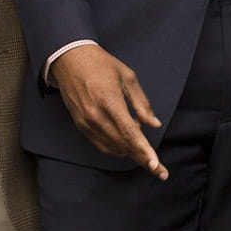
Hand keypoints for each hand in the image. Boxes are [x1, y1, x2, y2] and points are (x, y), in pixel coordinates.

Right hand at [51, 42, 166, 177]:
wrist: (70, 60)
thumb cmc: (101, 65)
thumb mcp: (128, 77)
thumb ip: (142, 104)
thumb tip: (154, 124)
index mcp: (110, 101)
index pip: (130, 132)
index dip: (144, 151)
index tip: (155, 164)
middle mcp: (96, 116)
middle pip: (123, 145)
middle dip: (143, 159)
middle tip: (160, 171)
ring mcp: (86, 123)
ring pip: (113, 148)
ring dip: (131, 152)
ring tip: (145, 149)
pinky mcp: (81, 126)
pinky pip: (102, 145)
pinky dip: (117, 148)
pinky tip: (128, 144)